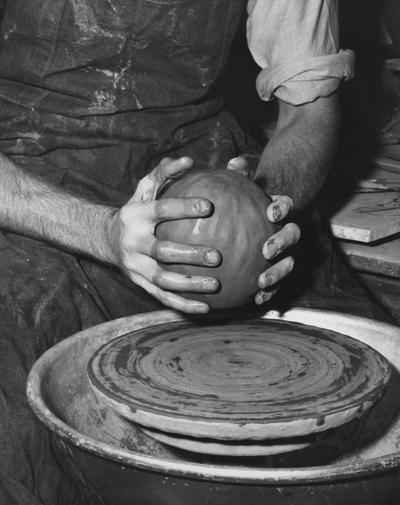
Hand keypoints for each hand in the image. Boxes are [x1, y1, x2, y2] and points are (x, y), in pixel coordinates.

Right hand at [106, 157, 220, 313]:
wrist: (106, 239)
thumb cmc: (137, 210)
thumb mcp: (144, 188)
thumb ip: (165, 172)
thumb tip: (189, 160)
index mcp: (136, 215)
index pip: (160, 210)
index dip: (183, 207)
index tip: (209, 206)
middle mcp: (133, 242)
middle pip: (161, 250)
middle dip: (189, 254)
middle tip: (217, 256)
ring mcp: (135, 266)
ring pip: (162, 279)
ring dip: (189, 285)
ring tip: (215, 284)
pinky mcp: (139, 283)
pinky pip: (162, 297)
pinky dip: (183, 305)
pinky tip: (206, 307)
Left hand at [227, 156, 300, 304]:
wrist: (271, 211)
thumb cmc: (254, 194)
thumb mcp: (248, 181)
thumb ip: (242, 172)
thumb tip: (234, 163)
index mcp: (283, 208)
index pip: (286, 205)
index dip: (281, 208)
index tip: (271, 212)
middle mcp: (290, 228)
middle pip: (293, 236)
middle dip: (282, 244)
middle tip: (266, 251)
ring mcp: (288, 250)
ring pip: (290, 262)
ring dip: (278, 274)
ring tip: (261, 282)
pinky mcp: (281, 267)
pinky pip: (278, 281)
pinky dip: (270, 291)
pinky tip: (254, 300)